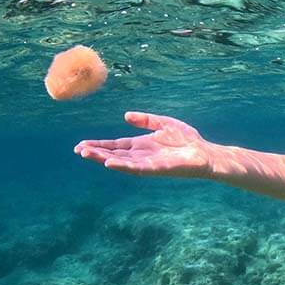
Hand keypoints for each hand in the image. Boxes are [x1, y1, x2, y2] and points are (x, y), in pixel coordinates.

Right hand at [75, 111, 213, 177]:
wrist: (206, 153)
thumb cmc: (188, 140)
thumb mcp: (164, 124)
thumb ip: (146, 120)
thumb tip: (126, 115)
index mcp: (142, 145)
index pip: (116, 145)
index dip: (99, 145)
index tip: (81, 145)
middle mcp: (142, 155)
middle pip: (114, 154)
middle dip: (96, 152)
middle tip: (79, 150)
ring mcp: (148, 163)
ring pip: (122, 162)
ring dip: (104, 159)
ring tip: (87, 155)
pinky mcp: (158, 169)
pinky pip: (137, 168)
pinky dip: (123, 166)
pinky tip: (110, 163)